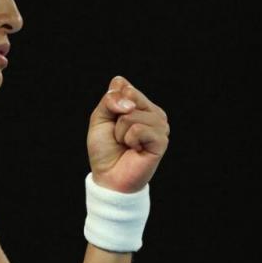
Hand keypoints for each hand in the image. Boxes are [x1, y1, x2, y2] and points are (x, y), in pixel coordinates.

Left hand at [86, 76, 169, 192]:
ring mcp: (160, 126)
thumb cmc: (105, 148)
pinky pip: (139, 129)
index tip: (111, 121)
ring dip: (121, 132)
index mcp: (140, 104)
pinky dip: (129, 140)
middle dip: (115, 117)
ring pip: (132, 114)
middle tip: (119, 135)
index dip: (111, 103)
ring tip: (126, 144)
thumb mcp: (100, 118)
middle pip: (130, 96)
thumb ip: (110, 100)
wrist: (108, 176)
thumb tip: (127, 93)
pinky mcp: (162, 140)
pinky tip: (134, 150)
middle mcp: (153, 112)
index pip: (125, 87)